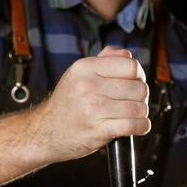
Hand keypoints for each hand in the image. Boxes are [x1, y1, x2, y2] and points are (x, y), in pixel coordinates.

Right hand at [31, 46, 150, 163]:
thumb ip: (104, 61)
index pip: (131, 66)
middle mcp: (89, 86)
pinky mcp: (98, 130)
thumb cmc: (66, 105)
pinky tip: (137, 126)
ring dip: (141, 113)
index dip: (139, 76)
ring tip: (133, 115)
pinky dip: (141, 127)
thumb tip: (127, 54)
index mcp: (86, 68)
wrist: (45, 132)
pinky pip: (133, 125)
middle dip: (142, 97)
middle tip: (134, 102)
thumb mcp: (79, 75)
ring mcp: (93, 109)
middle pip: (138, 87)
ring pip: (138, 108)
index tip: (136, 83)